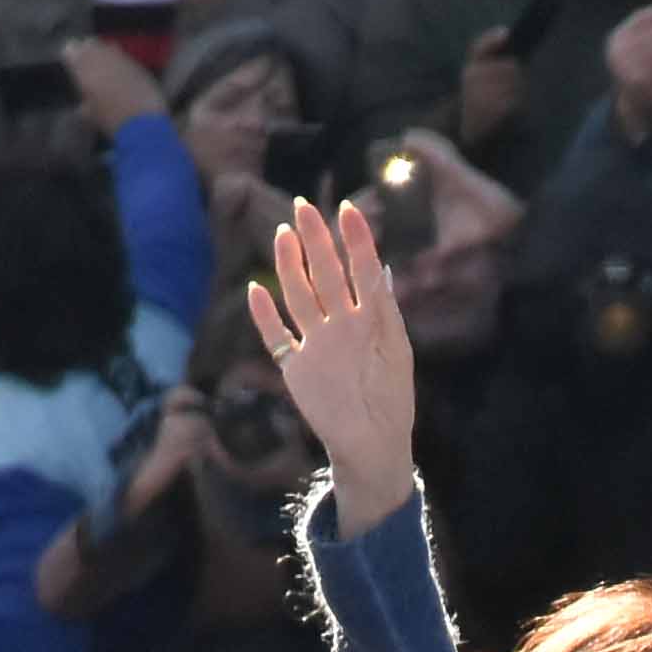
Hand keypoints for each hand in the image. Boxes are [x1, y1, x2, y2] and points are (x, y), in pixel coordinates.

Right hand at [246, 198, 420, 526]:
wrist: (373, 445)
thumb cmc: (393, 399)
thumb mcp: (396, 351)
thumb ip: (386, 310)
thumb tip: (383, 267)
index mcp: (369, 319)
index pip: (362, 270)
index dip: (356, 241)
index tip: (348, 209)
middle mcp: (340, 325)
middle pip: (325, 276)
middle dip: (316, 241)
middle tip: (304, 206)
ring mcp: (315, 344)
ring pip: (299, 297)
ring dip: (291, 267)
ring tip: (284, 235)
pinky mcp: (296, 368)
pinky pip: (276, 337)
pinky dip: (264, 315)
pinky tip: (256, 288)